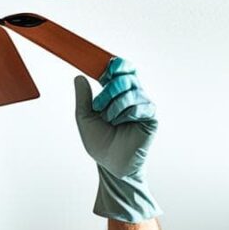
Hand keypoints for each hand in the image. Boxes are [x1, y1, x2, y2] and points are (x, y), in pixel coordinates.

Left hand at [73, 58, 162, 222]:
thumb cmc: (99, 143)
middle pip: (127, 76)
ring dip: (116, 106)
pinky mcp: (150, 117)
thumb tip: (78, 77)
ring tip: (110, 121)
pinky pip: (141, 105)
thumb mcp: (85, 118)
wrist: (110, 163)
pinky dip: (128, 113)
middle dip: (110, 88)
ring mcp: (142, 106)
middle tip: (99, 106)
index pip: (121, 70)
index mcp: (117, 94)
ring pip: (132, 91)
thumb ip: (83, 98)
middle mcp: (132, 96)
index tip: (104, 69)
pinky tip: (123, 124)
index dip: (115, 65)